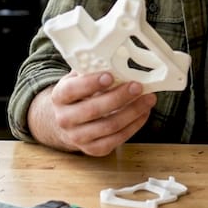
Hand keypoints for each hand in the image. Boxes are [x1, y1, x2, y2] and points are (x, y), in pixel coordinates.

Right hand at [33, 72, 155, 156]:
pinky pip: (116, 139)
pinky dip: (134, 125)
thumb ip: (90, 70)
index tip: (110, 76)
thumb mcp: (76, 79)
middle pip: (93, 110)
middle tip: (137, 86)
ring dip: (133, 112)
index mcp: (59, 97)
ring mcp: (78, 137)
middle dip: (119, 97)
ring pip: (109, 126)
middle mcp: (65, 119)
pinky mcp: (93, 149)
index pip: (72, 90)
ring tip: (148, 99)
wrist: (67, 123)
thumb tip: (111, 58)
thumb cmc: (77, 96)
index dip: (90, 83)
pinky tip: (143, 113)